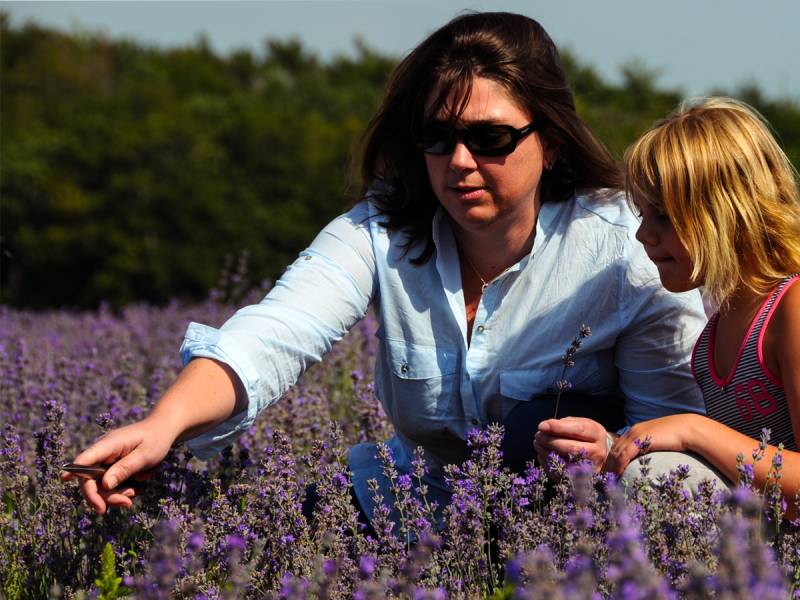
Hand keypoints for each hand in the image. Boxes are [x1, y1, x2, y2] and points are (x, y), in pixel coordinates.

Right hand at [60, 416, 176, 513]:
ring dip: (116, 495)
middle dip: (104, 496)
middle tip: (126, 503)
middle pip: (90, 480)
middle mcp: (102, 453)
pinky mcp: (111, 468)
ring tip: (135, 492)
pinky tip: (136, 487)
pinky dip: (122, 491)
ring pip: (100, 487)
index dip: (73, 471)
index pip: (85, 459)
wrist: (163, 431)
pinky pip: (110, 486)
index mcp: (108, 444)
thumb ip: (125, 468)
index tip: (64, 480)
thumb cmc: (155, 439)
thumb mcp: (145, 455)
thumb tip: (105, 485)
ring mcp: (105, 461)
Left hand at [534, 417, 608, 471]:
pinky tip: (542, 455)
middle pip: (571, 448)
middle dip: (550, 441)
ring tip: (537, 444)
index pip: (578, 430)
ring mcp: (590, 468)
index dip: (558, 428)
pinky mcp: (582, 480)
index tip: (542, 426)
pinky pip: (561, 475)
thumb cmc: (587, 436)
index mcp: (597, 434)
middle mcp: (596, 452)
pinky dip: (548, 465)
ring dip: (546, 453)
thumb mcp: (581, 424)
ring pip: (565, 463)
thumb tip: (545, 427)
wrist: (603, 456)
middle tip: (538, 435)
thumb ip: (564, 423)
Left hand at [604, 414, 695, 475]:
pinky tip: (616, 475)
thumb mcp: (659, 443)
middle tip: (604, 480)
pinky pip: (624, 454)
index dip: (611, 460)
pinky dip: (618, 466)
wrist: (688, 429)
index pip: (617, 447)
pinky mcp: (640, 439)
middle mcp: (632, 431)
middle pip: (613, 450)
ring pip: (616, 453)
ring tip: (608, 481)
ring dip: (610, 468)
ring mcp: (635, 434)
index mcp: (635, 431)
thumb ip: (649, 449)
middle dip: (607, 466)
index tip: (608, 474)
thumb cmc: (677, 438)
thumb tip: (647, 463)